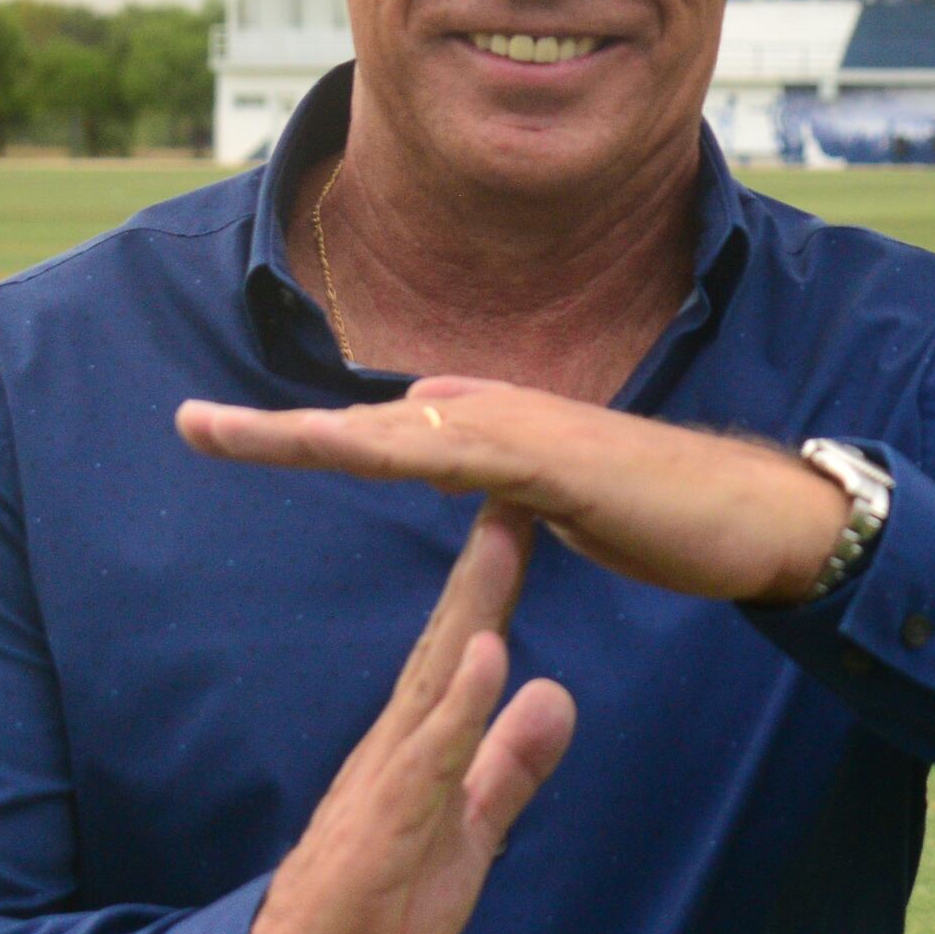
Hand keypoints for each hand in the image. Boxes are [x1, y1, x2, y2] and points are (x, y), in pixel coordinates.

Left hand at [176, 380, 851, 606]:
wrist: (750, 517)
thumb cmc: (659, 517)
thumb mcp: (553, 509)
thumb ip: (497, 489)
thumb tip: (453, 470)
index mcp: (486, 433)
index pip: (372, 436)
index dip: (295, 437)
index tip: (219, 433)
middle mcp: (492, 416)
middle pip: (361, 426)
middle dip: (272, 428)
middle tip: (185, 424)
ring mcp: (522, 431)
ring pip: (391, 433)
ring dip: (306, 433)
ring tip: (225, 433)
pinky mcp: (552, 461)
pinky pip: (458, 457)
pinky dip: (398, 452)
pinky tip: (347, 449)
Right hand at [250, 504, 580, 933]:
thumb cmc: (381, 907)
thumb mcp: (470, 830)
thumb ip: (508, 765)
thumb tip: (554, 691)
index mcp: (419, 742)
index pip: (465, 646)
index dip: (496, 581)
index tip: (528, 511)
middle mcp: (399, 743)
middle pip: (449, 639)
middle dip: (485, 563)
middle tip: (517, 484)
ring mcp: (389, 778)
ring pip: (436, 680)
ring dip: (473, 607)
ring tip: (505, 538)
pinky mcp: (386, 823)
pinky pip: (428, 755)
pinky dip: (461, 705)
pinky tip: (490, 657)